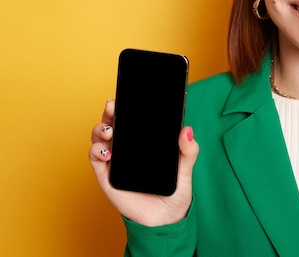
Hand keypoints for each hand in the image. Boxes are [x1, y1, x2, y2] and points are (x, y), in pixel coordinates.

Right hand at [88, 100, 199, 225]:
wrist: (164, 219)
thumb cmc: (174, 192)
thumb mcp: (185, 169)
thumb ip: (188, 151)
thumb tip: (187, 130)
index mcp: (144, 141)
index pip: (133, 119)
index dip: (128, 105)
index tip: (127, 95)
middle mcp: (127, 147)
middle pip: (113, 122)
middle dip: (111, 111)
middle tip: (114, 106)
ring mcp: (115, 159)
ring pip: (100, 137)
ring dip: (100, 129)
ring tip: (110, 131)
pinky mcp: (106, 175)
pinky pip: (95, 158)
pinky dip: (96, 150)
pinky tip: (107, 151)